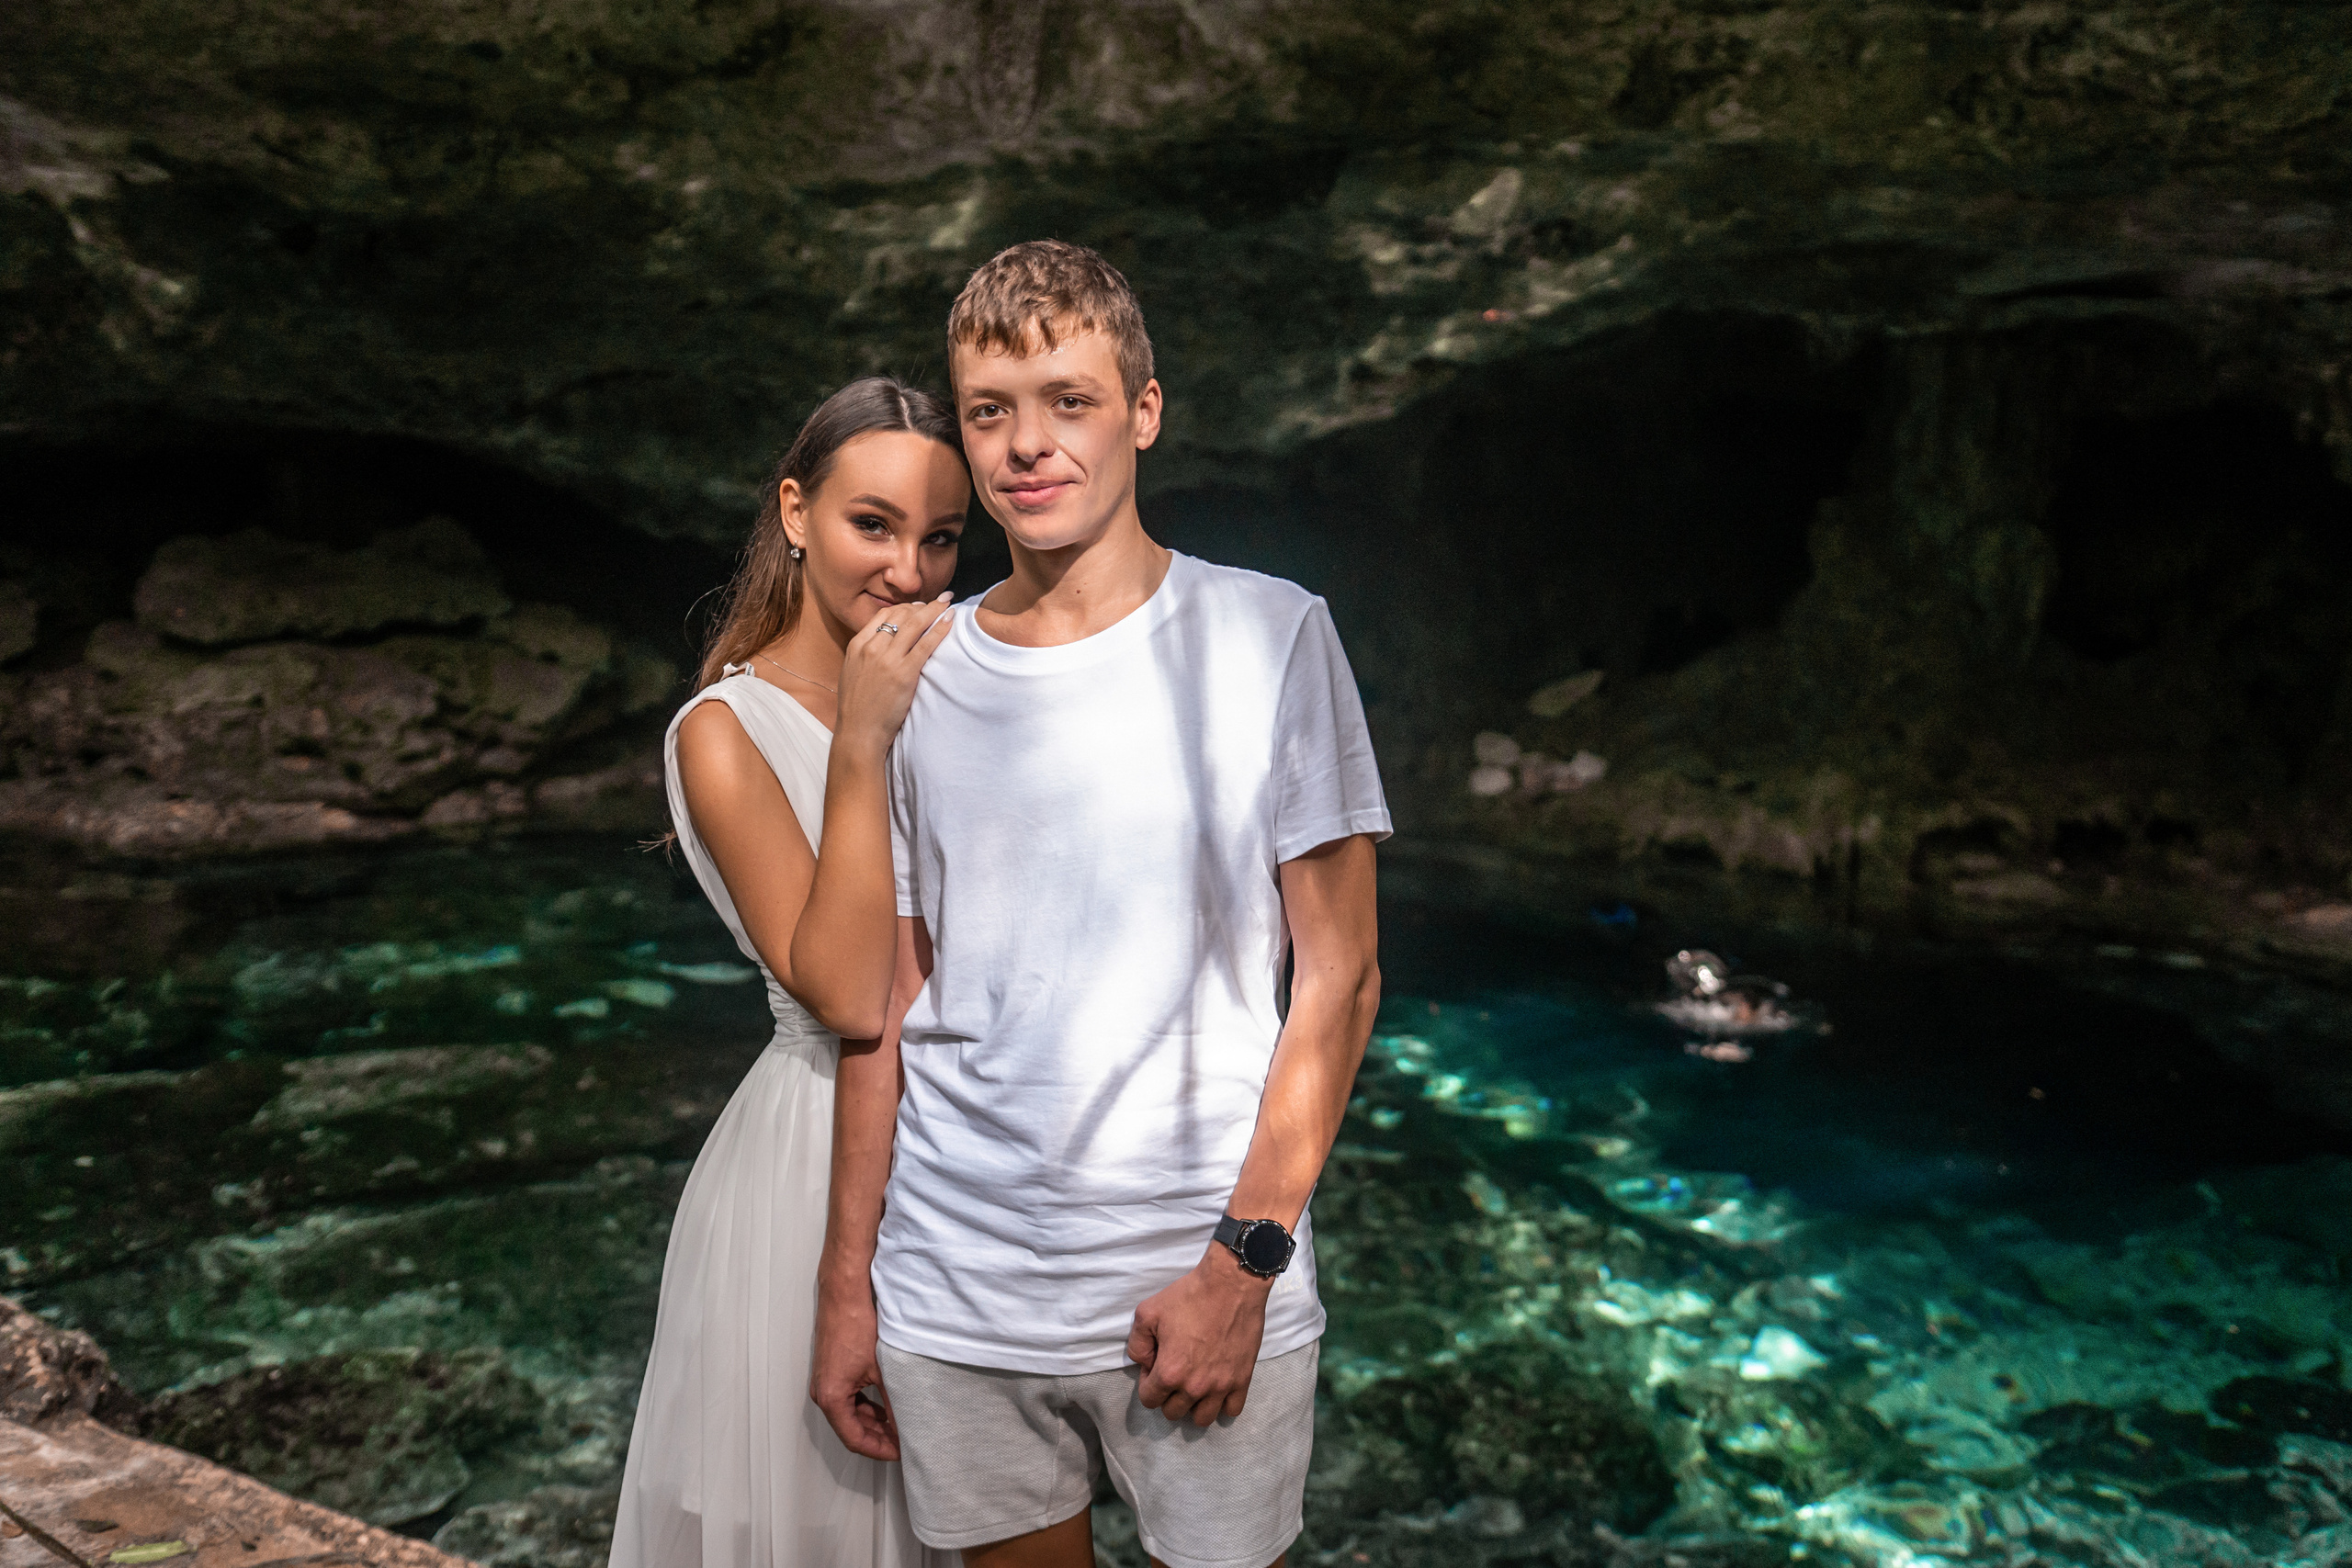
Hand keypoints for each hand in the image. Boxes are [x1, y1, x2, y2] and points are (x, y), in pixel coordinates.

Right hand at [810, 1275, 899, 1459]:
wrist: (844, 1294)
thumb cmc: (856, 1325)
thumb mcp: (882, 1369)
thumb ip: (893, 1400)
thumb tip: (908, 1424)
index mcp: (830, 1398)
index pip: (854, 1439)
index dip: (880, 1450)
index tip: (901, 1452)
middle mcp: (822, 1394)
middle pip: (851, 1429)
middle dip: (879, 1438)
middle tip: (905, 1441)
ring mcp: (825, 1382)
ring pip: (850, 1415)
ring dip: (874, 1422)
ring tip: (901, 1425)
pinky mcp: (831, 1371)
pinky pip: (848, 1399)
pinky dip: (867, 1406)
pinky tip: (887, 1405)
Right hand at [834, 592, 954, 754]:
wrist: (859, 733)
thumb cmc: (858, 708)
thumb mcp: (853, 672)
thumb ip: (866, 654)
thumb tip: (883, 643)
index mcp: (857, 645)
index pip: (883, 614)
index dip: (904, 607)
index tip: (918, 607)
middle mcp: (871, 648)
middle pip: (900, 614)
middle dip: (922, 605)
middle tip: (938, 601)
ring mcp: (888, 659)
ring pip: (915, 623)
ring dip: (935, 609)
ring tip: (948, 603)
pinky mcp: (904, 673)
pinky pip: (926, 644)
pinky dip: (940, 629)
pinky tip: (950, 621)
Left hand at [1126, 1247, 1271, 1425]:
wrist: (1231, 1284)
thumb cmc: (1189, 1296)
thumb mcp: (1147, 1313)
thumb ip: (1137, 1345)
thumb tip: (1145, 1364)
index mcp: (1170, 1372)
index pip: (1149, 1400)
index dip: (1148, 1383)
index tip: (1156, 1365)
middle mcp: (1195, 1386)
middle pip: (1173, 1412)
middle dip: (1168, 1395)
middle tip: (1175, 1370)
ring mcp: (1221, 1386)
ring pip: (1202, 1419)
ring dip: (1194, 1405)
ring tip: (1194, 1384)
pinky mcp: (1243, 1379)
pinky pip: (1232, 1411)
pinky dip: (1222, 1404)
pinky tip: (1217, 1387)